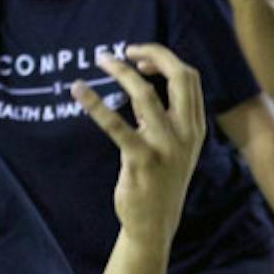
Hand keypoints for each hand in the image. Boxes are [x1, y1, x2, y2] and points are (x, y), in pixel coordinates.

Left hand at [76, 45, 203, 248]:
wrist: (155, 222)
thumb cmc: (158, 180)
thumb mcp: (171, 146)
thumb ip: (162, 119)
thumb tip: (140, 91)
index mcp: (195, 125)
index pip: (188, 77)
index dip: (164, 60)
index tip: (139, 59)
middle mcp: (186, 132)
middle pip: (179, 76)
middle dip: (153, 54)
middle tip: (120, 51)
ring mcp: (166, 146)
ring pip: (145, 95)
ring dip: (120, 72)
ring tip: (99, 60)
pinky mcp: (142, 160)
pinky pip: (116, 126)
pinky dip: (95, 104)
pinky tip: (78, 91)